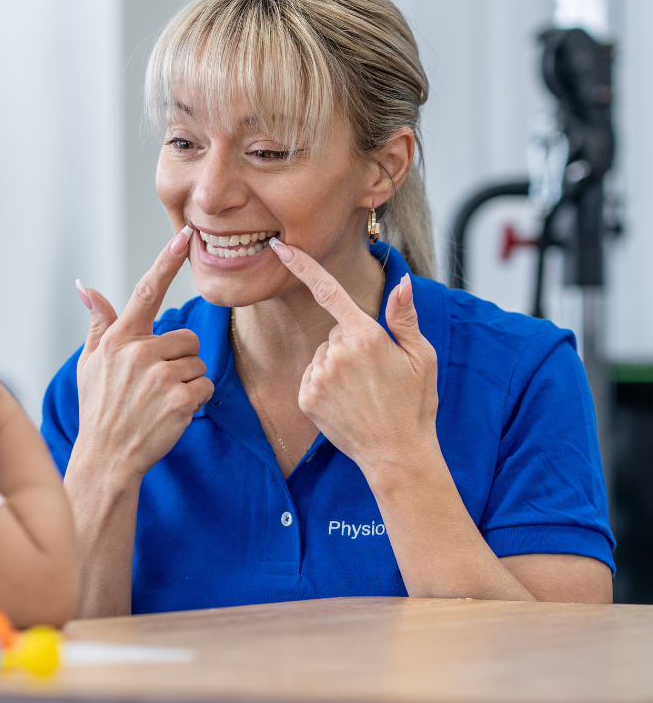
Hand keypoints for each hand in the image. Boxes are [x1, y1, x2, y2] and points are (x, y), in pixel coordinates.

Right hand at [74, 228, 214, 482]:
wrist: (106, 458)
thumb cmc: (98, 409)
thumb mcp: (90, 363)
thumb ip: (98, 322)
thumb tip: (85, 287)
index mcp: (119, 339)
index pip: (145, 292)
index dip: (165, 262)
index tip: (184, 237)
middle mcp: (139, 352)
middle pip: (186, 336)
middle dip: (179, 358)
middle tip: (154, 384)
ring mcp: (160, 376)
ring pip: (197, 362)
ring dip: (187, 380)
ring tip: (159, 400)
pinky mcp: (181, 399)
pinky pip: (206, 385)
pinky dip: (195, 399)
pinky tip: (171, 413)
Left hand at [269, 239, 438, 481]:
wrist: (397, 455)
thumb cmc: (415, 405)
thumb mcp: (421, 357)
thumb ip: (404, 318)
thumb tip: (402, 283)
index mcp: (367, 337)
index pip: (328, 291)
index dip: (302, 265)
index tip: (280, 247)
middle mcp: (337, 354)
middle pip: (336, 332)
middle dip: (352, 345)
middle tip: (377, 374)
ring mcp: (319, 376)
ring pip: (323, 355)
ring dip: (338, 366)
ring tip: (364, 392)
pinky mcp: (306, 397)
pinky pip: (312, 377)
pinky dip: (325, 385)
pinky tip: (346, 402)